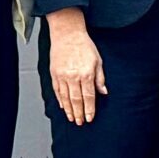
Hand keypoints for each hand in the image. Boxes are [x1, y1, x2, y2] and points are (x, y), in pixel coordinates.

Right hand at [45, 9, 106, 124]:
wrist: (67, 34)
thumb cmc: (84, 46)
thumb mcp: (98, 60)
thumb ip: (100, 78)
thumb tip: (104, 92)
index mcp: (86, 74)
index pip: (89, 97)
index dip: (89, 109)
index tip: (90, 118)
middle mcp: (73, 77)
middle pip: (76, 100)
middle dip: (79, 113)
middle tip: (80, 123)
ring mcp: (62, 76)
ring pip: (65, 98)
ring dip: (69, 110)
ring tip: (72, 118)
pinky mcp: (54, 74)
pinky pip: (57, 91)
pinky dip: (60, 100)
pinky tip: (63, 107)